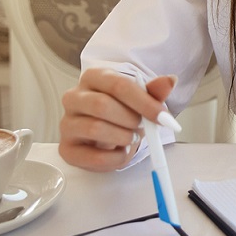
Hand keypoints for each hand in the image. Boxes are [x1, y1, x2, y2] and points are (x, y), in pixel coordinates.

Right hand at [59, 69, 176, 171]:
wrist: (106, 135)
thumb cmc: (122, 112)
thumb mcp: (141, 99)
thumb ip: (154, 91)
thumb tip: (170, 81)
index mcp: (94, 77)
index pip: (118, 85)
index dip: (144, 102)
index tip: (163, 116)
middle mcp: (74, 97)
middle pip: (102, 105)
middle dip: (130, 120)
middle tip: (142, 127)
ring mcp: (67, 123)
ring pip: (95, 128)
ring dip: (123, 137)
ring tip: (131, 139)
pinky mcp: (66, 148)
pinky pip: (93, 156)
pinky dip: (116, 158)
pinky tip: (122, 152)